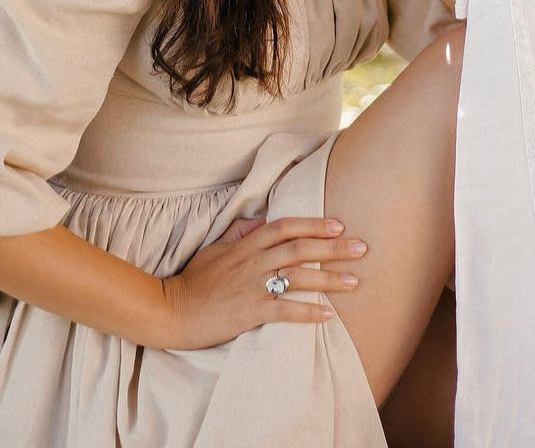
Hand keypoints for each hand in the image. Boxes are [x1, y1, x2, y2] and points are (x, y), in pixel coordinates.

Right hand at [158, 215, 366, 349]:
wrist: (172, 310)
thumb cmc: (194, 280)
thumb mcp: (215, 248)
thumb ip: (240, 232)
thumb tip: (263, 219)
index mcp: (246, 244)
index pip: (285, 226)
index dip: (313, 223)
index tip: (339, 224)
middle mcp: (253, 261)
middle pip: (300, 248)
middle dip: (333, 247)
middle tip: (362, 247)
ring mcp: (252, 286)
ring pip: (298, 276)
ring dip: (329, 278)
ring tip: (355, 281)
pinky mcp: (249, 312)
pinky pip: (285, 311)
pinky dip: (308, 312)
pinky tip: (328, 315)